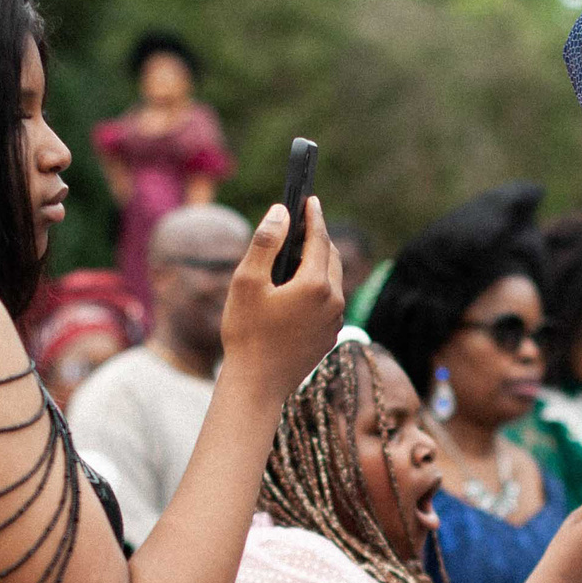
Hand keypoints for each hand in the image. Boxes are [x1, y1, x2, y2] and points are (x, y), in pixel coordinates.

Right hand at [216, 197, 345, 399]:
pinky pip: (329, 302)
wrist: (257, 385)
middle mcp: (334, 301)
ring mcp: (335, 321)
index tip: (309, 198)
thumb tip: (281, 211)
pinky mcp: (330, 336)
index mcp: (316, 284)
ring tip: (297, 254)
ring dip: (318, 263)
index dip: (313, 215)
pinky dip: (317, 287)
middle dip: (317, 238)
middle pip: (330, 257)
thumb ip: (266, 242)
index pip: (320, 238)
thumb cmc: (246, 333)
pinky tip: (298, 288)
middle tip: (301, 224)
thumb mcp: (247, 281)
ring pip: (332, 280)